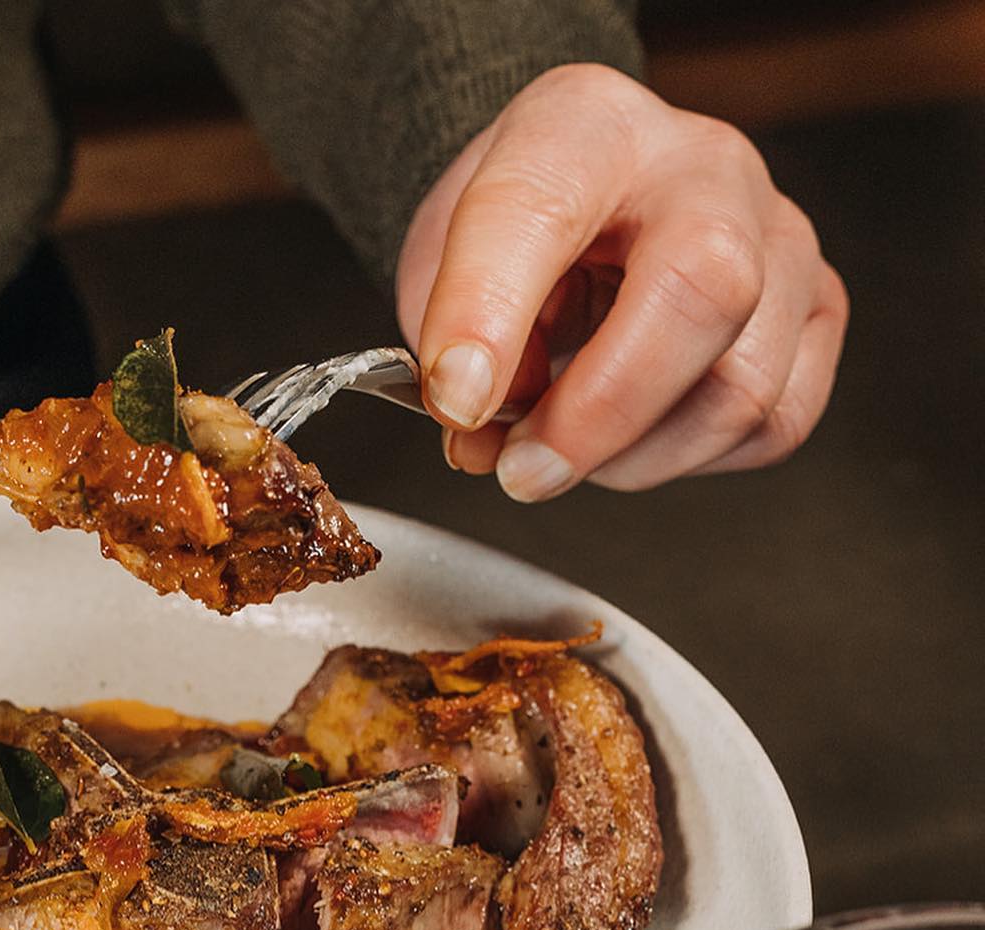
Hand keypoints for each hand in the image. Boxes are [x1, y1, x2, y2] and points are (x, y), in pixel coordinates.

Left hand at [396, 64, 847, 497]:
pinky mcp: (816, 308)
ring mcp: (781, 236)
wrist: (595, 206)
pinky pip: (775, 422)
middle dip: (598, 416)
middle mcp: (707, 167)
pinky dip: (692, 459)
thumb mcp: (446, 263)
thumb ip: (448, 343)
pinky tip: (638, 437)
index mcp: (589, 127)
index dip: (489, 315)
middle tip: (523, 469)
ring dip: (635, 456)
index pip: (540, 207)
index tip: (457, 400)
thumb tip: (486, 436)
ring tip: (571, 445)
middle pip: (705, 291)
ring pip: (743, 387)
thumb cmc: (526, 234)